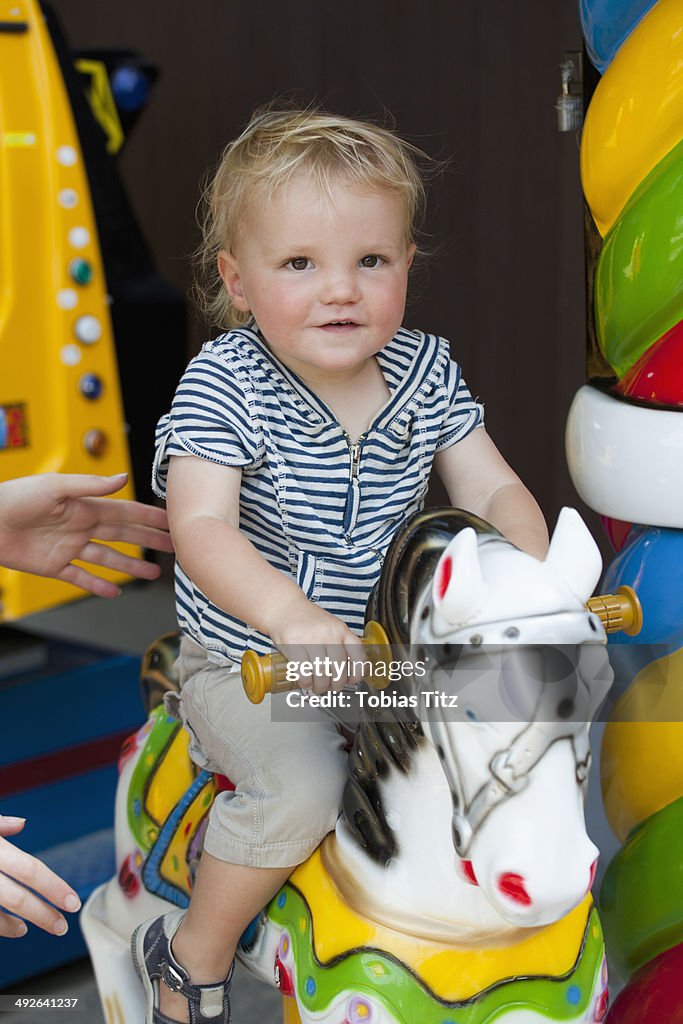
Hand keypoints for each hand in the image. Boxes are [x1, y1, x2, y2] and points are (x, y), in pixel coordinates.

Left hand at [0, 472, 173, 596]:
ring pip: (107, 559)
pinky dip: (97, 585)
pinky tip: (114, 591)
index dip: (149, 516)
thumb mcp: (55, 486)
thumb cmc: (15, 498)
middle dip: (149, 540)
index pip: (125, 512)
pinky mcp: (53, 566)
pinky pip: (80, 577)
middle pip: (123, 535)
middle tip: (174, 546)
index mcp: (84, 506)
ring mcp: (68, 548)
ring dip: (131, 566)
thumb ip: (90, 485)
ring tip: (153, 573)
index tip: (172, 520)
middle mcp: (80, 527)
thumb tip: (123, 478)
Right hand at [0, 817, 80, 937]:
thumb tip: (22, 823)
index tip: (73, 903)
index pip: (30, 870)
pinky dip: (2, 926)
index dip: (54, 887)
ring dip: (16, 925)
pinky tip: (15, 928)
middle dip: (43, 915)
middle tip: (62, 927)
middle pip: (17, 899)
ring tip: (33, 928)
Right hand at [269, 599, 362, 691]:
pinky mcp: (294, 645)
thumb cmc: (307, 620)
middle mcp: (329, 634)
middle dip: (335, 685)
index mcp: (341, 630)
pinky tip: (305, 681)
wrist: (284, 608)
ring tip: (316, 687)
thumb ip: (340, 644)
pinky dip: (305, 682)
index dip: (357, 672)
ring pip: (322, 675)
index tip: (352, 680)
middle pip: (339, 670)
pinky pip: (304, 673)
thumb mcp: (330, 627)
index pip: (357, 654)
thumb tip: (348, 671)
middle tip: (330, 687)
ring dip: (319, 687)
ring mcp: (312, 640)